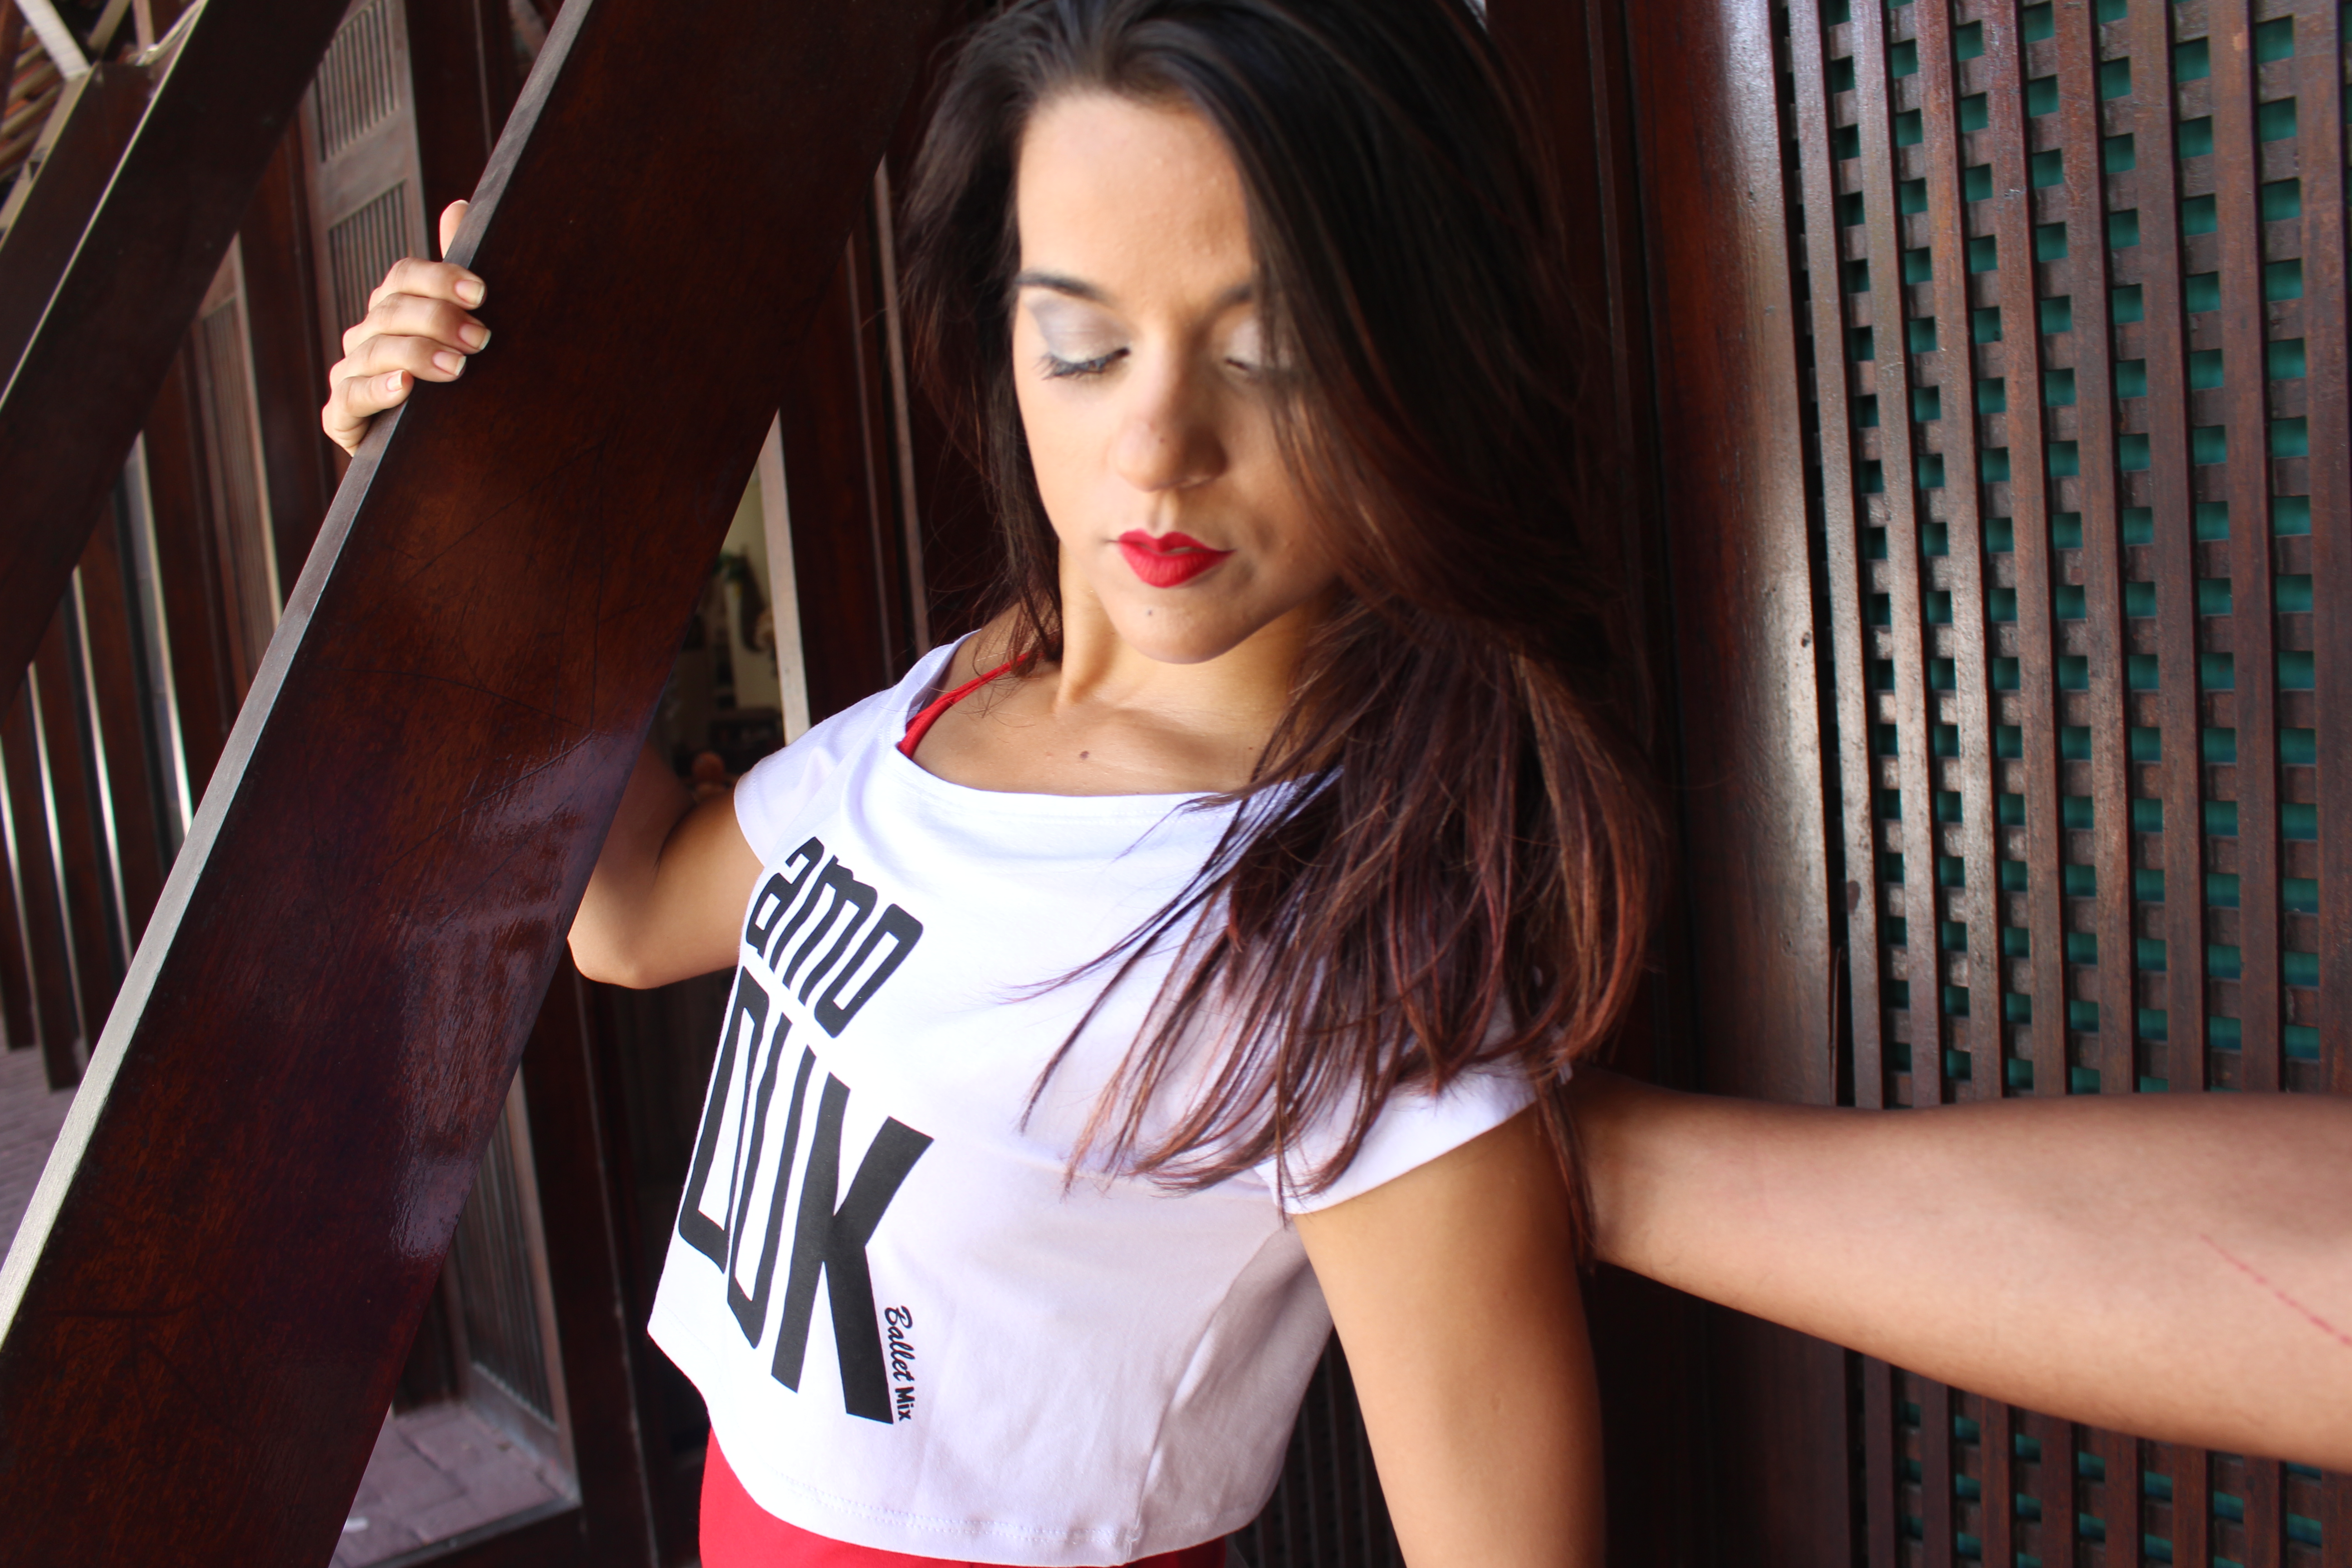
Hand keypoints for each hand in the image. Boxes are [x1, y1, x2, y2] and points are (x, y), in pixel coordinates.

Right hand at [320, 200, 488, 455]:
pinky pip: (351, 398)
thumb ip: (457, 277)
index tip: (483, 293)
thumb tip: (458, 206)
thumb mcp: (464, 334)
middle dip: (438, 320)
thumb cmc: (456, 390)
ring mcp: (350, 374)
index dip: (440, 279)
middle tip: (482, 340)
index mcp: (393, 310)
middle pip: (391, 311)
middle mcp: (366, 337)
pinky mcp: (341, 416)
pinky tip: (404, 388)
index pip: (404, 277)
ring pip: (375, 352)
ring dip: (418, 355)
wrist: (441, 458)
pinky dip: (377, 390)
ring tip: (458, 368)